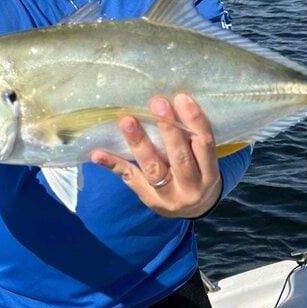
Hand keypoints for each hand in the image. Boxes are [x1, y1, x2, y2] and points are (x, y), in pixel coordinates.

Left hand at [91, 93, 222, 218]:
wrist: (194, 210)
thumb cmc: (199, 172)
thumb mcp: (205, 160)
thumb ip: (194, 139)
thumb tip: (174, 100)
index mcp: (209, 173)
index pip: (204, 144)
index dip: (194, 120)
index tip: (181, 97)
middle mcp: (191, 187)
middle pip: (179, 157)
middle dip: (167, 128)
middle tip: (157, 103)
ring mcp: (168, 196)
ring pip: (153, 168)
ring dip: (139, 142)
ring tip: (127, 121)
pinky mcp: (148, 198)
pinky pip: (129, 178)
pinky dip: (112, 164)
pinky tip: (97, 153)